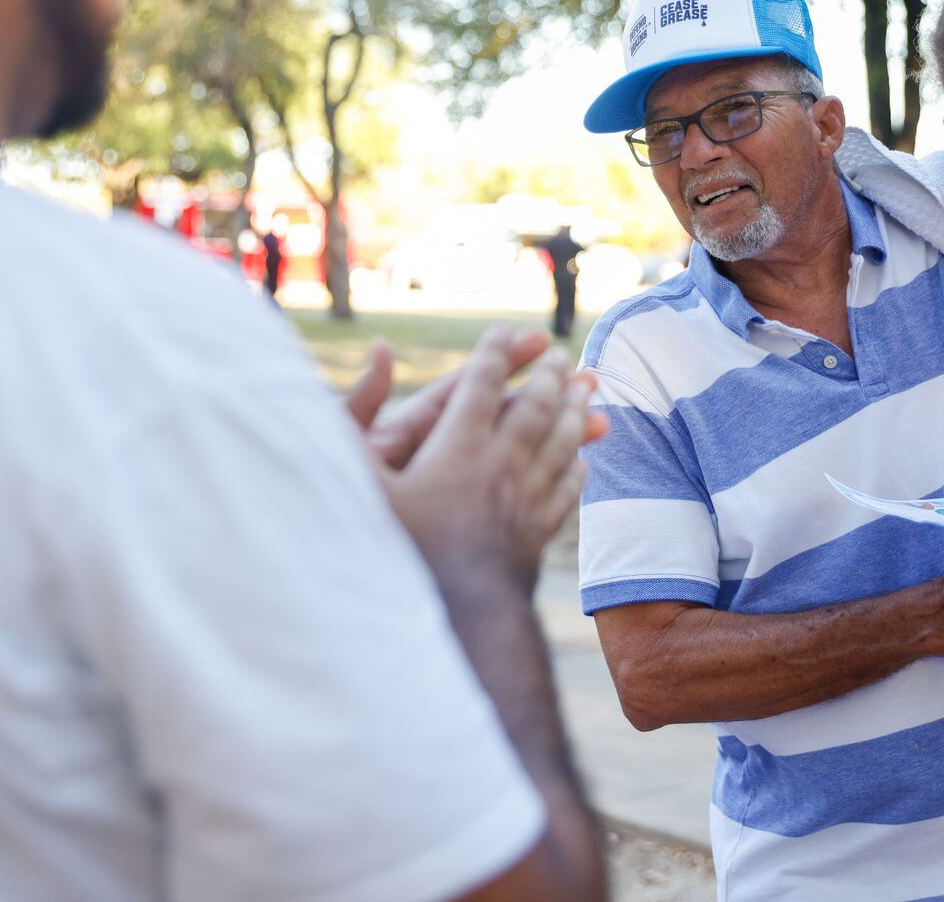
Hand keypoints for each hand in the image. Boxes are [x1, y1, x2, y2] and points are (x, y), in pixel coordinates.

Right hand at [381, 327, 605, 590]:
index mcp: (458, 449)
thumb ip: (358, 421)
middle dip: (547, 375)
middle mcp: (500, 466)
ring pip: (560, 443)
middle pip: (534, 408)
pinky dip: (575, 467)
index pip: (480, 387)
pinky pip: (565, 490)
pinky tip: (581, 461)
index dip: (493, 354)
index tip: (505, 330)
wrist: (461, 614)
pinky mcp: (537, 532)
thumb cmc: (403, 549)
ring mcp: (525, 499)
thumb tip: (380, 352)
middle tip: (560, 353)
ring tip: (585, 389)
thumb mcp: (365, 486)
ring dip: (573, 411)